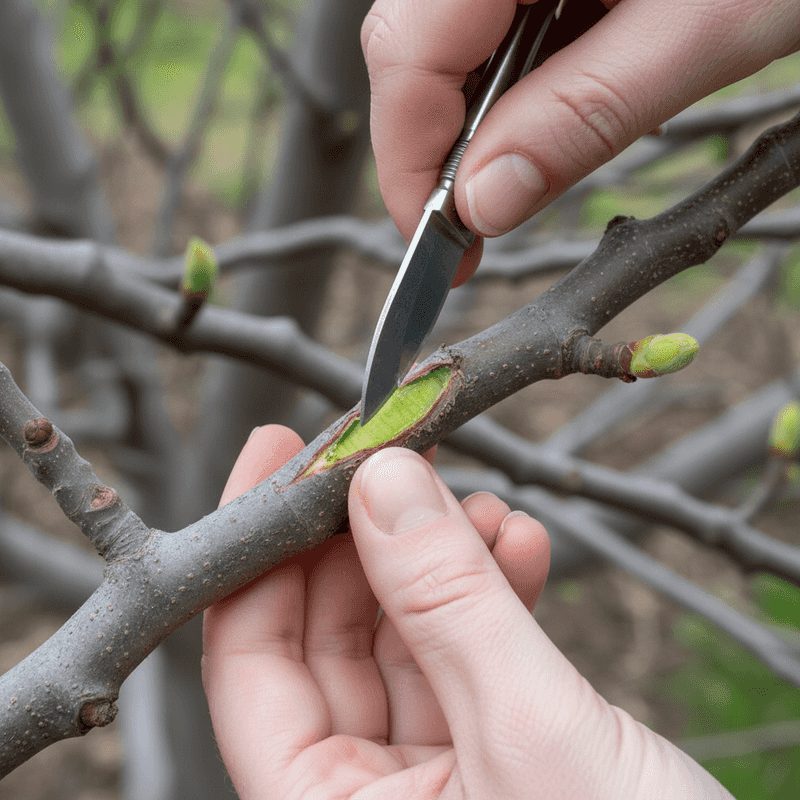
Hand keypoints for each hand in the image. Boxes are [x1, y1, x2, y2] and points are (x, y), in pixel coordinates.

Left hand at [203, 425, 731, 797]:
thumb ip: (448, 603)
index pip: (247, 661)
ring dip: (442, 560)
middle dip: (369, 540)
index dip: (255, 546)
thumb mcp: (528, 732)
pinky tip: (519, 548)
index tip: (283, 454)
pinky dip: (491, 595)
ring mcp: (432, 779)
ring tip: (484, 507)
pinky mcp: (494, 757)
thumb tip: (382, 485)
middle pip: (328, 636)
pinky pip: (467, 657)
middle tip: (404, 462)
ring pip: (404, 637)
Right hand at [362, 0, 799, 283]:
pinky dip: (514, 85)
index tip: (439, 249)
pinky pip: (500, 23)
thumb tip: (483, 207)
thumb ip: (580, 118)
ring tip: (520, 177)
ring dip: (477, 123)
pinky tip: (554, 111)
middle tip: (475, 233)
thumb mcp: (705, 28)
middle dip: (438, 151)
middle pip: (416, 45)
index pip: (405, 51)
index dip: (408, 163)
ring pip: (452, 40)